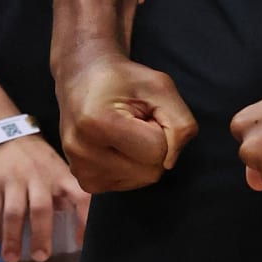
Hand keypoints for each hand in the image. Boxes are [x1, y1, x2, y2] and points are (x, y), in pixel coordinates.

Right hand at [0, 130, 88, 261]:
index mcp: (61, 175)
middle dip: (41, 235)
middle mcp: (38, 177)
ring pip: (14, 212)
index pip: (80, 196)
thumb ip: (64, 192)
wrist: (1, 133)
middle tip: (41, 257)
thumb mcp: (56, 169)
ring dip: (12, 238)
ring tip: (12, 258)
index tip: (80, 242)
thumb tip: (75, 227)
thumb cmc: (35, 159)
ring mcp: (13, 178)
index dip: (84, 219)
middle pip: (41, 209)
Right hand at [57, 49, 196, 193]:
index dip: (161, 129)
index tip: (142, 111)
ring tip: (124, 132)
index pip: (157, 151)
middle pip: (151, 172)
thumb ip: (180, 123)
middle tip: (134, 122)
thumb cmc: (122, 79)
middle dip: (154, 146)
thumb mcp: (160, 87)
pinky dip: (132, 166)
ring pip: (143, 180)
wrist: (82, 77)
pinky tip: (116, 145)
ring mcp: (81, 170)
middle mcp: (83, 151)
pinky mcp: (86, 182)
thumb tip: (170, 161)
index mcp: (97, 123)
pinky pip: (130, 184)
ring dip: (143, 157)